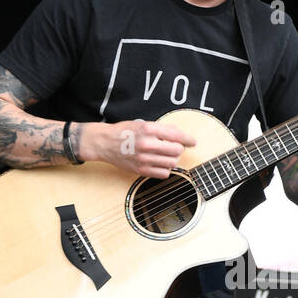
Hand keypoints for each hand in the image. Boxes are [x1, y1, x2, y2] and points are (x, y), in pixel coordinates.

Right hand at [81, 119, 196, 175]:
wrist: (105, 143)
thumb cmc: (125, 132)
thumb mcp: (143, 124)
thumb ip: (162, 129)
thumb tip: (181, 136)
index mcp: (148, 129)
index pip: (176, 135)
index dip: (188, 139)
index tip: (193, 142)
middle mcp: (147, 144)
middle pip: (177, 150)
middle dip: (179, 149)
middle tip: (175, 147)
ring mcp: (144, 158)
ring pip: (172, 162)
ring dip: (173, 159)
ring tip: (166, 155)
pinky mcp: (141, 170)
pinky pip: (163, 174)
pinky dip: (165, 169)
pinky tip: (160, 164)